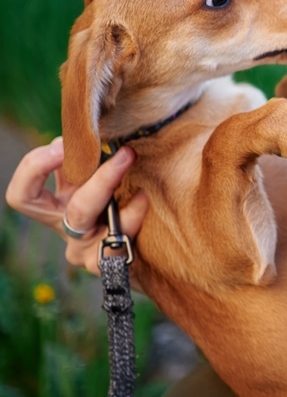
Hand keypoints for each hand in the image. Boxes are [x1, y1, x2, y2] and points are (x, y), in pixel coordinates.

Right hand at [5, 137, 146, 274]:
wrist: (151, 254)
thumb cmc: (125, 210)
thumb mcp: (99, 187)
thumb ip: (86, 165)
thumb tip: (81, 137)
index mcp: (56, 209)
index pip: (21, 194)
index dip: (33, 167)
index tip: (62, 143)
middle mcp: (64, 229)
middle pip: (38, 202)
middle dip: (57, 163)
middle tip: (98, 142)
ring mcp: (81, 249)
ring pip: (80, 212)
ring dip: (102, 180)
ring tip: (128, 157)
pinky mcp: (105, 263)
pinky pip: (114, 235)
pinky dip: (132, 212)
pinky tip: (143, 197)